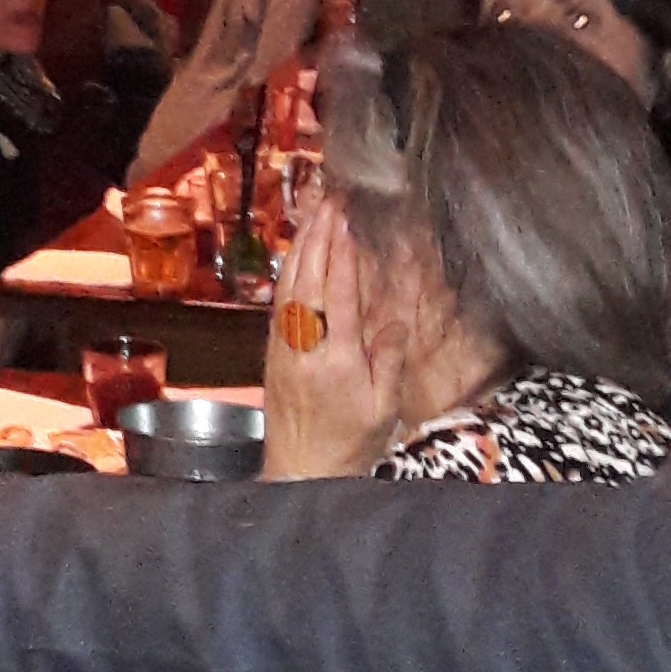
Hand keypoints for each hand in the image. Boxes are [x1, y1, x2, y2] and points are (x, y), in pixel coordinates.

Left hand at [262, 195, 394, 480]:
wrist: (301, 471)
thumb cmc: (349, 443)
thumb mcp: (383, 406)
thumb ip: (389, 358)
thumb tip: (397, 317)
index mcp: (337, 357)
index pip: (338, 292)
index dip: (342, 252)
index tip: (346, 219)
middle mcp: (305, 345)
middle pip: (310, 278)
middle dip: (319, 236)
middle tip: (329, 200)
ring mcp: (284, 346)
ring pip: (289, 285)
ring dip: (301, 246)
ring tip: (313, 214)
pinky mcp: (273, 351)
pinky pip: (279, 301)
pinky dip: (288, 271)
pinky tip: (296, 254)